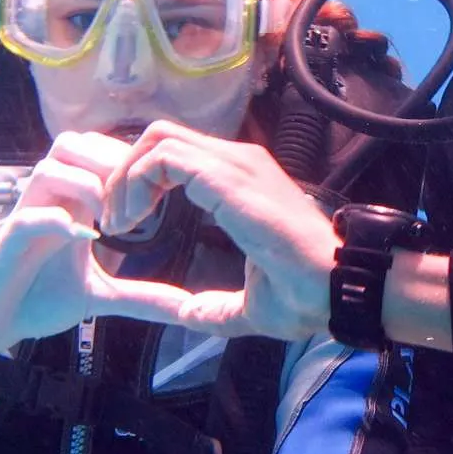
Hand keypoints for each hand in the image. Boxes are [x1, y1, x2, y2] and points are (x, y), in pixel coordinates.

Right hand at [0, 131, 159, 358]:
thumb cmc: (39, 300)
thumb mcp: (101, 297)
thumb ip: (142, 297)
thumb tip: (187, 308)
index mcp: (70, 202)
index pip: (96, 152)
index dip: (127, 161)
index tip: (158, 193)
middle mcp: (47, 200)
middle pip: (72, 144)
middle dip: (109, 161)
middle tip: (137, 196)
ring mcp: (26, 216)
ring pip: (49, 167)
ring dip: (85, 185)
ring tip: (111, 219)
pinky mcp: (8, 241)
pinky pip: (29, 216)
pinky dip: (59, 222)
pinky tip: (87, 238)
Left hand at [95, 119, 340, 340]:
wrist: (337, 284)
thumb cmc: (307, 293)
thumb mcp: (251, 304)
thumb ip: (217, 308)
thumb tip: (192, 316)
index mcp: (243, 182)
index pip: (180, 154)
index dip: (143, 180)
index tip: (128, 224)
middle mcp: (238, 162)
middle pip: (162, 137)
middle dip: (126, 172)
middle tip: (114, 219)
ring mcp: (234, 164)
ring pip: (158, 139)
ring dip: (126, 177)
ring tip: (118, 221)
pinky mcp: (226, 176)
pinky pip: (164, 158)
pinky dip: (136, 182)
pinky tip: (133, 220)